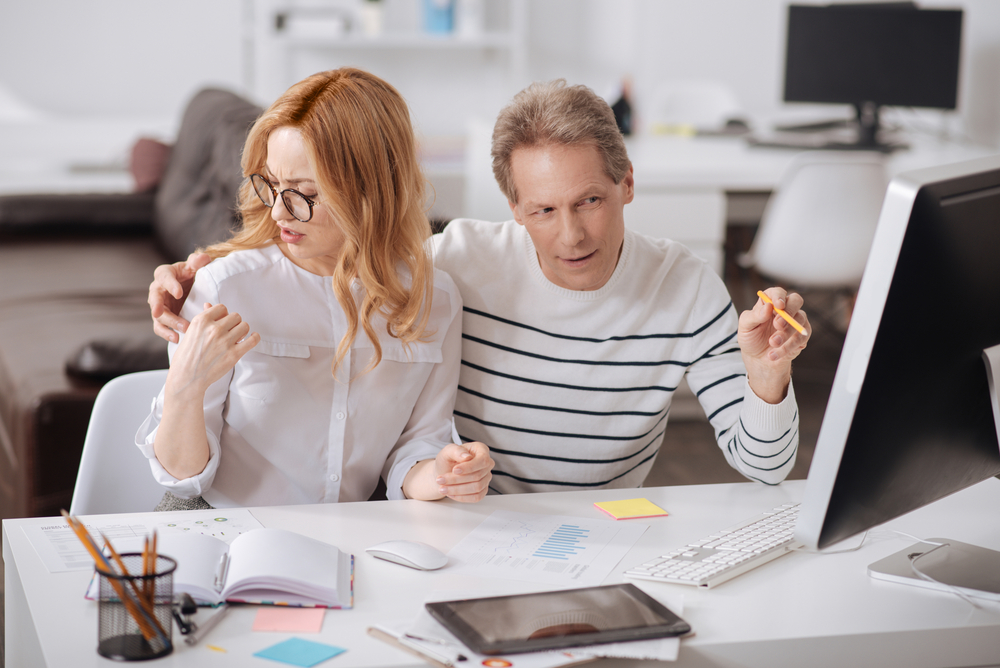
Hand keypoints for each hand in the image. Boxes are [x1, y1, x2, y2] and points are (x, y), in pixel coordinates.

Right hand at [149, 252, 211, 342]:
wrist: (190, 287)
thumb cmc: (191, 274)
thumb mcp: (194, 266)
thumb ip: (197, 262)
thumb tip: (203, 258)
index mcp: (164, 274)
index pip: (164, 277)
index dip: (170, 285)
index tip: (179, 293)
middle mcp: (158, 290)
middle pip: (155, 298)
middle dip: (158, 307)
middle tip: (161, 313)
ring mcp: (159, 305)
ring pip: (158, 316)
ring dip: (168, 323)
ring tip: (182, 330)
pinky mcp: (163, 318)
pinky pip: (160, 327)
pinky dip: (167, 334)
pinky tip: (177, 339)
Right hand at [165, 303, 259, 397]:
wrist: (187, 378)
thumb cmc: (187, 356)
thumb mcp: (191, 333)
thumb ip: (203, 319)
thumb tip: (209, 305)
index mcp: (201, 321)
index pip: (221, 307)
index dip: (223, 314)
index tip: (222, 321)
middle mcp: (214, 329)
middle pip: (235, 316)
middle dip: (234, 323)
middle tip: (230, 331)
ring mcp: (225, 341)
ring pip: (244, 326)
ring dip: (242, 330)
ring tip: (237, 337)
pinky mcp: (234, 354)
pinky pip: (253, 340)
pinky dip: (255, 337)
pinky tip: (252, 338)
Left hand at [434, 441, 493, 501]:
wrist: (443, 472)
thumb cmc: (447, 459)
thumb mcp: (447, 451)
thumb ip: (456, 451)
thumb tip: (467, 457)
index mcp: (481, 450)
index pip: (482, 460)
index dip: (469, 467)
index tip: (454, 470)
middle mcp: (486, 464)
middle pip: (477, 475)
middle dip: (456, 479)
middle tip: (440, 480)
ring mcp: (486, 478)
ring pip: (476, 487)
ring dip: (457, 489)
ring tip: (442, 488)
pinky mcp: (482, 490)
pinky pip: (476, 497)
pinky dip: (462, 497)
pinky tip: (450, 494)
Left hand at [737, 287, 809, 403]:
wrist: (758, 360)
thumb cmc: (751, 339)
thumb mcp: (745, 328)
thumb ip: (754, 316)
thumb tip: (768, 307)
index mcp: (769, 303)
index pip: (777, 292)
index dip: (779, 296)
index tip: (778, 305)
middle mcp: (785, 309)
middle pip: (796, 300)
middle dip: (789, 311)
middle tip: (778, 324)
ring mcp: (795, 322)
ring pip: (800, 319)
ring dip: (786, 333)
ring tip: (772, 343)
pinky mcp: (802, 336)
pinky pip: (802, 337)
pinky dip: (788, 346)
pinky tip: (774, 354)